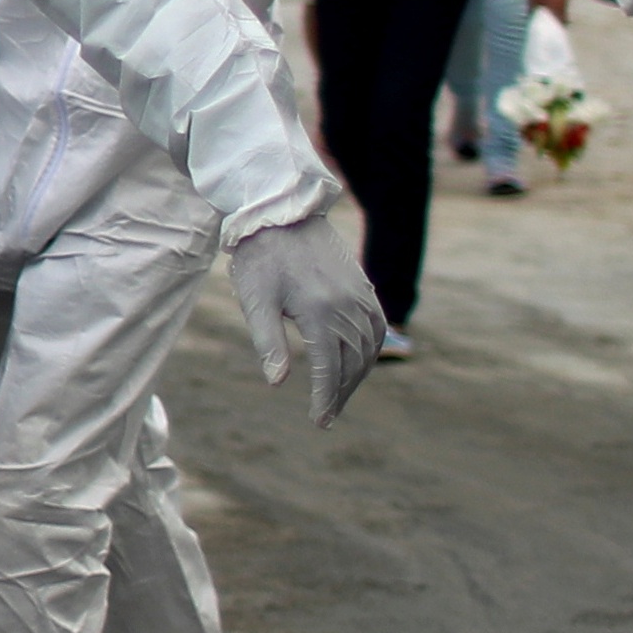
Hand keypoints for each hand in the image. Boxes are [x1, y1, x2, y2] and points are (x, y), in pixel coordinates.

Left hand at [226, 213, 382, 428]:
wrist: (281, 212)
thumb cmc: (261, 257)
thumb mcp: (256, 301)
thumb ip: (268, 342)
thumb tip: (277, 382)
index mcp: (321, 312)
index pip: (330, 368)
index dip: (326, 397)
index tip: (319, 421)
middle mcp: (348, 305)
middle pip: (354, 362)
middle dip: (342, 393)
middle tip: (327, 416)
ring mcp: (360, 294)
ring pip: (369, 346)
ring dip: (358, 375)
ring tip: (339, 396)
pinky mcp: (362, 284)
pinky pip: (377, 325)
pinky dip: (371, 349)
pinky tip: (359, 362)